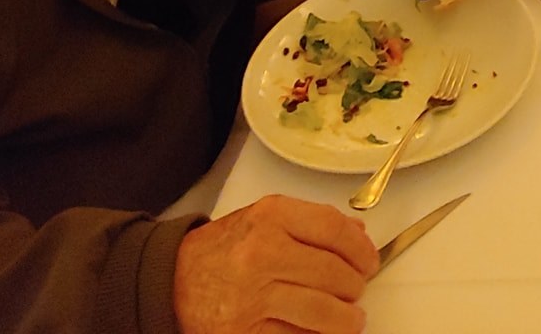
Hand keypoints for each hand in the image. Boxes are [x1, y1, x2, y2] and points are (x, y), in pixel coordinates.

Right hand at [173, 195, 375, 333]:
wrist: (169, 281)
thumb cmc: (224, 249)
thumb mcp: (264, 219)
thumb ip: (312, 223)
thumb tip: (359, 236)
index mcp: (270, 217)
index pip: (334, 229)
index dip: (362, 250)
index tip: (370, 262)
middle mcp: (262, 253)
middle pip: (334, 273)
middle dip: (355, 287)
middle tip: (356, 291)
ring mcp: (253, 297)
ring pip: (323, 312)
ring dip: (346, 320)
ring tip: (349, 318)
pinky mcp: (245, 333)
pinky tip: (319, 331)